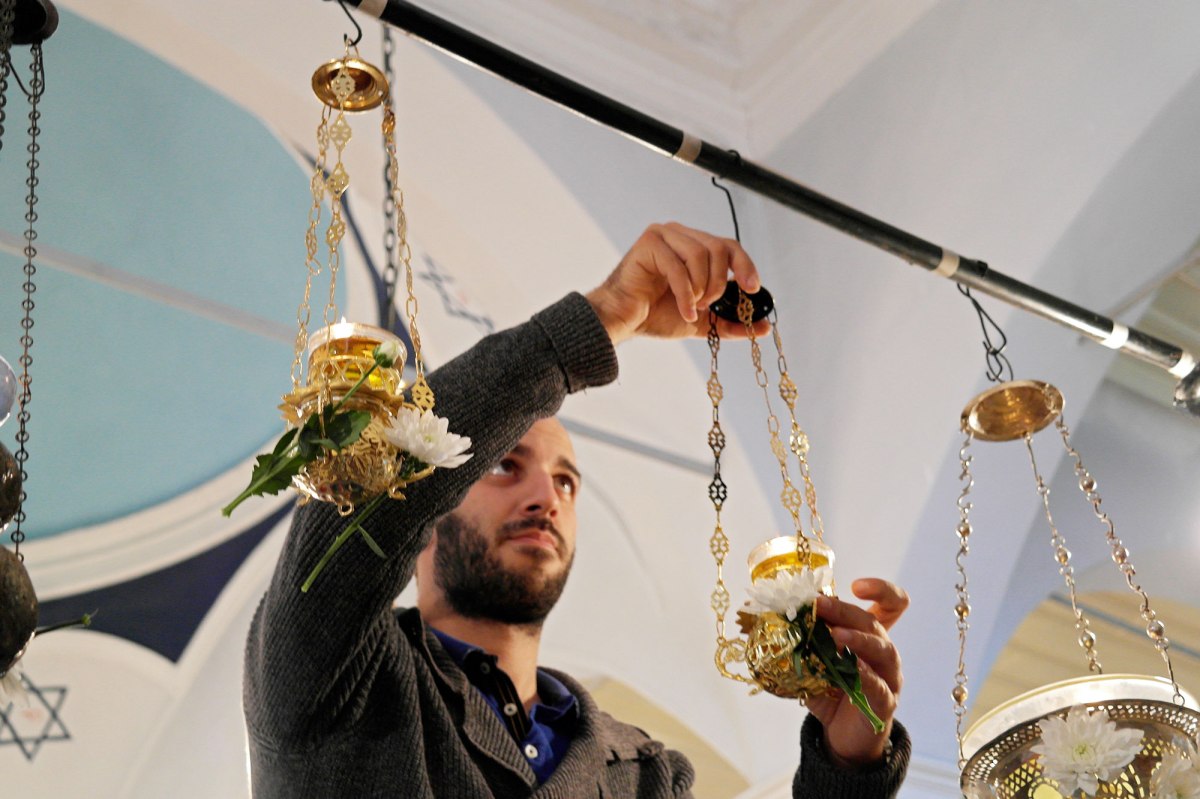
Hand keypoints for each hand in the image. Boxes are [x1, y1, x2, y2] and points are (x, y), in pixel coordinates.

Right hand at [585, 222, 768, 344]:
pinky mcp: (648, 244)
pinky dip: (686, 294)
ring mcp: (663, 235)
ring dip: (701, 288)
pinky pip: (678, 267)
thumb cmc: (654, 315)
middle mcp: (679, 235)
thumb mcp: (702, 321)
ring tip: (692, 307)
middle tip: (708, 304)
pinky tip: (685, 311)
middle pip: (719, 247)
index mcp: (693, 246)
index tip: (752, 289)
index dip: (745, 265)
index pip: (729, 246)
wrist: (623, 321)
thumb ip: (730, 322)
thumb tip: (763, 327)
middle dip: (719, 282)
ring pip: (700, 254)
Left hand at [806, 578, 908, 767]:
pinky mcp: (885, 703)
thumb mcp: (816, 662)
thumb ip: (806, 640)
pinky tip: (853, 669)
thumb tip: (778, 617)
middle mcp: (884, 653)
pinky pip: (878, 686)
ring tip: (835, 635)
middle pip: (874, 622)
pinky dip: (865, 676)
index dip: (881, 590)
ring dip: (857, 639)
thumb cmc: (831, 693)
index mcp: (870, 637)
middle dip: (844, 610)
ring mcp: (889, 677)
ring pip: (882, 650)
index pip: (891, 606)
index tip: (856, 585)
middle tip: (819, 604)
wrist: (842, 737)